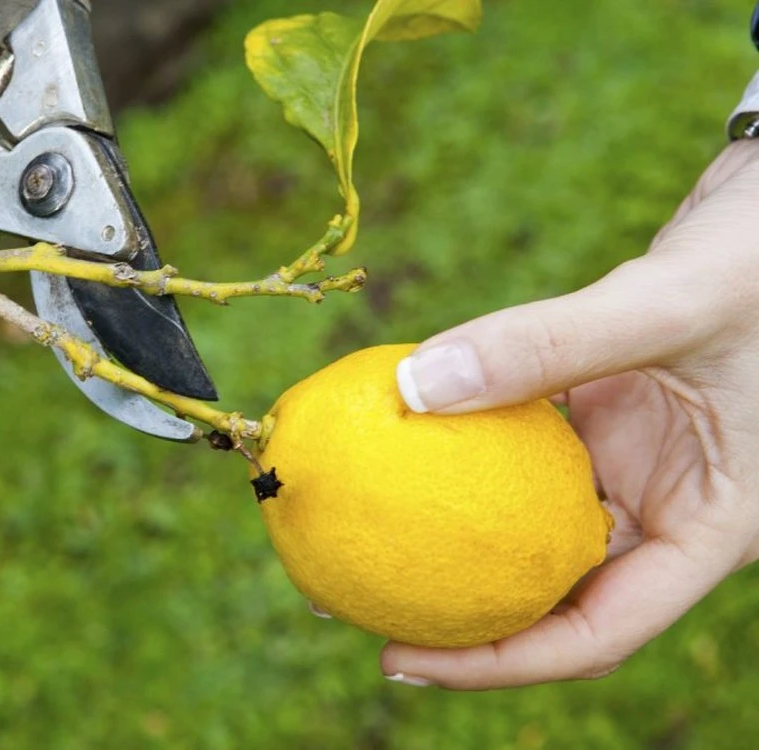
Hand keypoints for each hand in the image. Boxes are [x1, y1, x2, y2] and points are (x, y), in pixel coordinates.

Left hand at [382, 138, 758, 688]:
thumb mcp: (667, 302)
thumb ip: (545, 344)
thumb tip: (410, 387)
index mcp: (711, 526)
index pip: (601, 632)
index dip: (500, 660)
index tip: (402, 656)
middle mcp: (670, 510)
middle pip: (555, 596)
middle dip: (460, 614)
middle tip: (359, 606)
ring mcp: (637, 467)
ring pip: (533, 526)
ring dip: (456, 532)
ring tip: (366, 532)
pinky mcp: (605, 423)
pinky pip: (523, 453)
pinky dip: (469, 453)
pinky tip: (406, 445)